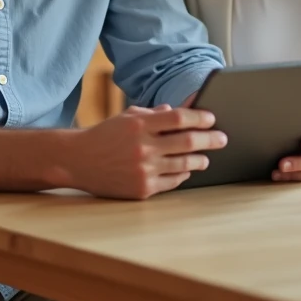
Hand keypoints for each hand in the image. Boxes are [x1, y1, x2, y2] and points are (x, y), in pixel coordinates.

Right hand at [66, 104, 226, 198]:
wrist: (78, 161)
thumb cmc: (105, 135)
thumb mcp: (127, 117)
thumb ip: (153, 114)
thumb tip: (179, 111)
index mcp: (139, 125)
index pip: (179, 118)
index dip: (199, 117)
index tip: (211, 118)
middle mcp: (143, 147)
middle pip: (187, 142)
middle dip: (210, 139)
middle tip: (222, 138)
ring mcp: (143, 170)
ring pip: (184, 165)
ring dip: (200, 160)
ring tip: (206, 157)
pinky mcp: (142, 189)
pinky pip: (172, 182)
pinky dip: (183, 175)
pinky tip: (187, 171)